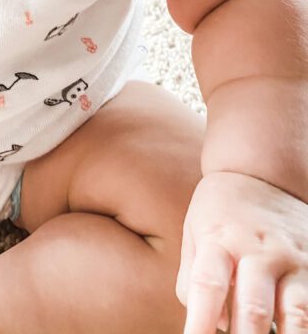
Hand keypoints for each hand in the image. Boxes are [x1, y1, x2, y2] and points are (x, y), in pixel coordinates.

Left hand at [177, 171, 307, 333]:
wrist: (263, 171)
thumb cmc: (219, 212)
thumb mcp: (194, 232)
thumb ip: (193, 278)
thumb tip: (212, 325)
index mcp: (220, 240)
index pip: (207, 286)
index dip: (201, 322)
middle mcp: (259, 251)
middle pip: (254, 308)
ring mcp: (293, 261)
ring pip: (297, 314)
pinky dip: (307, 325)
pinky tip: (298, 333)